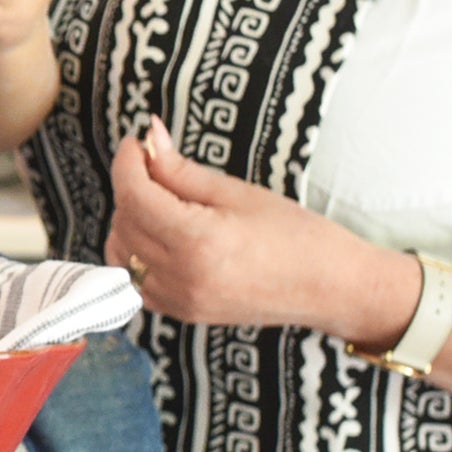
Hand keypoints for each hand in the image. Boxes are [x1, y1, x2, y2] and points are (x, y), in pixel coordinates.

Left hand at [104, 118, 413, 334]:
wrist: (331, 288)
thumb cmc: (297, 235)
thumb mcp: (238, 193)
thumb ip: (182, 169)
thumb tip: (149, 137)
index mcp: (198, 241)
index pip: (134, 194)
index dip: (127, 162)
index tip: (135, 144)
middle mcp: (182, 276)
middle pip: (124, 221)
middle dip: (131, 187)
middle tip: (155, 167)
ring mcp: (180, 300)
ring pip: (121, 253)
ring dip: (128, 221)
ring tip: (160, 202)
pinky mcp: (182, 313)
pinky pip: (135, 282)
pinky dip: (135, 255)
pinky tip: (160, 236)